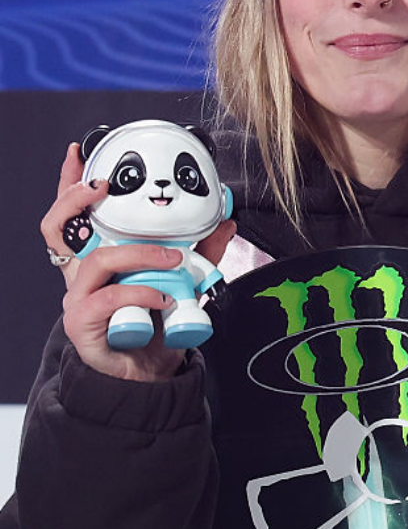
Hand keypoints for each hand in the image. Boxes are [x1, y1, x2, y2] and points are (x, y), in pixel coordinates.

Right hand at [41, 142, 237, 380]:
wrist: (149, 374)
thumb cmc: (156, 323)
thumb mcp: (183, 282)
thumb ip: (202, 254)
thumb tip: (227, 222)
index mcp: (97, 259)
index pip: (72, 216)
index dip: (68, 184)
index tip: (78, 154)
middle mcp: (80, 275)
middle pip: (60, 228)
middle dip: (78, 201)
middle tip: (105, 189)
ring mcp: (78, 299)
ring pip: (96, 261)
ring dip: (138, 254)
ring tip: (173, 260)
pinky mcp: (84, 324)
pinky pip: (108, 299)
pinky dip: (141, 293)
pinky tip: (164, 298)